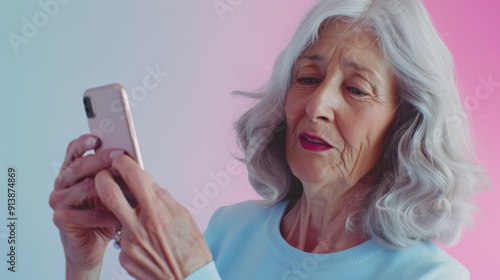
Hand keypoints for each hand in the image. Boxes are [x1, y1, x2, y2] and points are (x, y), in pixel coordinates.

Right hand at [49, 134, 122, 278]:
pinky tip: (119, 216)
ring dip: (107, 188)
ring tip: (126, 188)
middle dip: (101, 159)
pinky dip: (106, 215)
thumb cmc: (103, 215)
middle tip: (118, 156)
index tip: (98, 138)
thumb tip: (133, 161)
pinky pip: (87, 213)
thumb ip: (116, 176)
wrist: (92, 246)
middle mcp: (63, 183)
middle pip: (80, 166)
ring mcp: (59, 200)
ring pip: (84, 187)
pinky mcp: (61, 219)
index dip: (84, 143)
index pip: (74, 151)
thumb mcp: (112, 191)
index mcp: (73, 172)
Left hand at [95, 154, 212, 279]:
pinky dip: (130, 233)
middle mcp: (139, 226)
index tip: (121, 159)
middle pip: (108, 193)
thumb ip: (161, 197)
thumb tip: (146, 183)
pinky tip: (144, 239)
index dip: (124, 163)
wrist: (188, 279)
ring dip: (120, 209)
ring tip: (136, 213)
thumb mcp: (183, 214)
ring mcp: (129, 243)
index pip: (133, 177)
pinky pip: (122, 237)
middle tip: (105, 173)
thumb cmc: (191, 249)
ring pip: (115, 215)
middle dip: (103, 177)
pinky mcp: (124, 257)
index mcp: (157, 211)